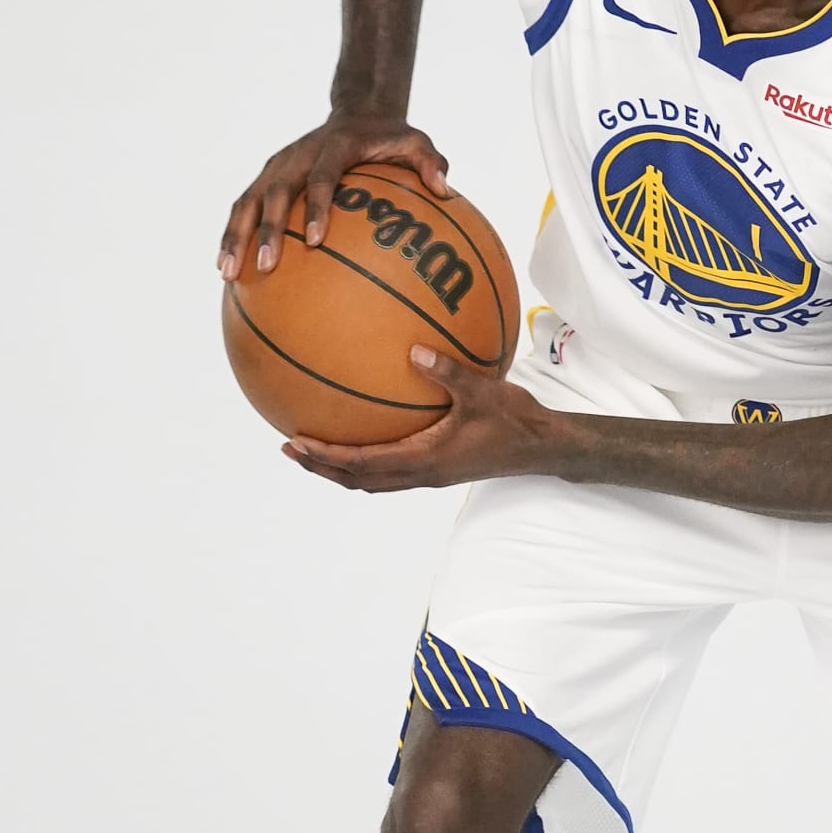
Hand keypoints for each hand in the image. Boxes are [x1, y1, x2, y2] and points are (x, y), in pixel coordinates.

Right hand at [218, 115, 452, 278]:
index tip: (314, 241)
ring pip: (248, 201)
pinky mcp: (267, 177)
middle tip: (266, 267)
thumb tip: (443, 189)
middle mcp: (298, 155)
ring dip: (234, 237)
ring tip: (226, 274)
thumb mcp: (417, 140)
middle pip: (275, 193)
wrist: (356, 113)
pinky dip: (231, 236)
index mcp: (333, 147)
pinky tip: (226, 271)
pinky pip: (243, 207)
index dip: (316, 207)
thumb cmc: (390, 137)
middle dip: (266, 230)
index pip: (322, 178)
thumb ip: (430, 161)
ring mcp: (278, 166)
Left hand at [284, 345, 557, 492]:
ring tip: (313, 449)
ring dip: (340, 468)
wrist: (542, 447)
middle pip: (357, 480)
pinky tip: (361, 434)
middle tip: (289, 447)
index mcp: (425, 460)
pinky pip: (390, 469)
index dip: (326, 457)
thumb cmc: (516, 420)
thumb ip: (448, 372)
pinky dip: (365, 459)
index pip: (362, 464)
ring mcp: (429, 474)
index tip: (297, 442)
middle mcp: (421, 474)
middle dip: (321, 467)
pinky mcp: (437, 468)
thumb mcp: (483, 391)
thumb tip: (414, 352)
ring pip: (371, 480)